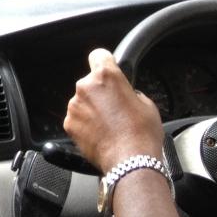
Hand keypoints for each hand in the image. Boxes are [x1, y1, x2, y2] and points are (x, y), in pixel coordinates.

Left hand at [64, 48, 164, 171]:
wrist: (130, 162)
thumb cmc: (142, 134)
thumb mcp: (147, 104)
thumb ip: (131, 92)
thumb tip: (127, 94)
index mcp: (107, 76)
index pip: (99, 55)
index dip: (105, 62)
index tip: (107, 68)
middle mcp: (86, 86)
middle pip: (91, 82)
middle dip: (100, 92)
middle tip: (115, 108)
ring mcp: (75, 105)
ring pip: (83, 101)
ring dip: (92, 109)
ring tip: (109, 126)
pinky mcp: (69, 123)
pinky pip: (77, 118)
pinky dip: (85, 124)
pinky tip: (100, 134)